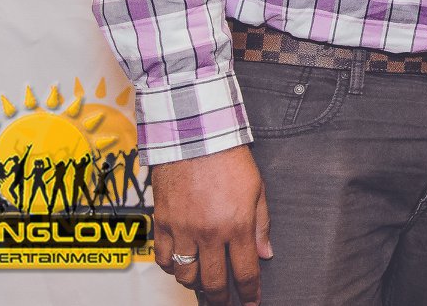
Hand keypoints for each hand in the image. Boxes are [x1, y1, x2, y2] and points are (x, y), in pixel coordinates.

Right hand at [149, 145, 270, 303]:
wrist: (195, 137)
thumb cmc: (228, 158)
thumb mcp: (257, 190)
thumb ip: (261, 225)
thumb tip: (265, 253)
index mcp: (236, 225)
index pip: (244, 272)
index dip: (250, 292)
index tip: (252, 301)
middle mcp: (208, 232)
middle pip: (214, 282)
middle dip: (223, 297)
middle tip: (227, 301)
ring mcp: (182, 229)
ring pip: (185, 275)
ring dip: (196, 284)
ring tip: (204, 282)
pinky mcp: (161, 223)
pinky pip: (162, 259)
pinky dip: (171, 267)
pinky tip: (181, 264)